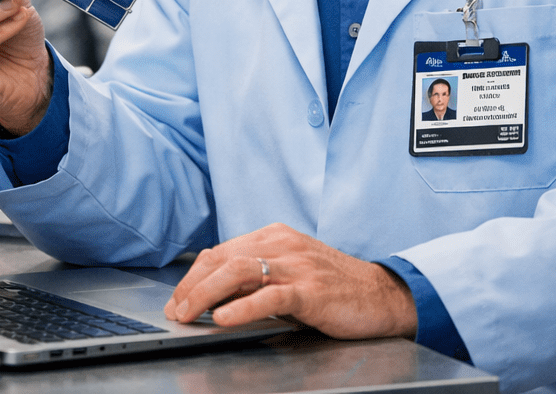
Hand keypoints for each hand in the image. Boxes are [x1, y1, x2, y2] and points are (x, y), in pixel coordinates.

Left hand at [164, 223, 416, 339]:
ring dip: (206, 294)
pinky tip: (223, 318)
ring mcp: (297, 265)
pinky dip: (242, 307)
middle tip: (175, 310)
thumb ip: (257, 276)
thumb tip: (215, 293)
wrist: (380, 294)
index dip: (194, 275)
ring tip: (189, 314)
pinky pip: (270, 295)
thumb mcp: (291, 271)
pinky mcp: (311, 290)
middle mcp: (283, 244)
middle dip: (192, 285)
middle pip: (224, 258)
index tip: (178, 298)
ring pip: (240, 271)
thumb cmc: (334, 286)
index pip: (222, 250)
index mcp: (275, 236)